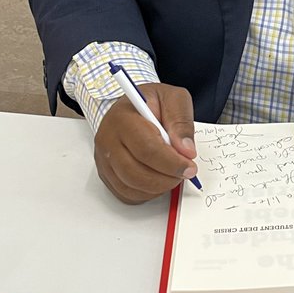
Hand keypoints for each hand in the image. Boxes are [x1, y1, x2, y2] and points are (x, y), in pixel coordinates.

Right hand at [94, 83, 197, 203]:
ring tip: (173, 175)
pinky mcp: (106, 173)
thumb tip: (186, 151)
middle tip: (184, 173)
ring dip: (158, 187)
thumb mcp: (173, 98)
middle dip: (166, 178)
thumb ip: (181, 121)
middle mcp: (107, 139)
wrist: (133, 106)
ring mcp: (103, 159)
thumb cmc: (151, 102)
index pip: (146, 149)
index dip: (171, 163)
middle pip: (135, 173)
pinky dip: (147, 193)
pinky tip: (158, 180)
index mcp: (122, 118)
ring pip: (131, 186)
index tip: (189, 167)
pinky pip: (126, 194)